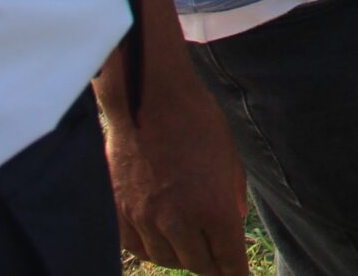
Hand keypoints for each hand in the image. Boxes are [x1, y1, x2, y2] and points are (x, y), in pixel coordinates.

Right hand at [105, 74, 249, 275]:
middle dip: (213, 265)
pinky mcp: (120, 214)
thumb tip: (234, 222)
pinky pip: (137, 248)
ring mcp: (145, 220)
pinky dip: (152, 248)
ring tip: (190, 247)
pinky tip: (160, 241)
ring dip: (182, 257)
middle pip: (199, 265)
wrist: (150, 100)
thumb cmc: (197, 122)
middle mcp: (179, 223)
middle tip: (218, 260)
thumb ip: (232, 197)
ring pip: (167, 259)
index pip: (229, 262)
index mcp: (214, 210)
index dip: (237, 274)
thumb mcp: (230, 158)